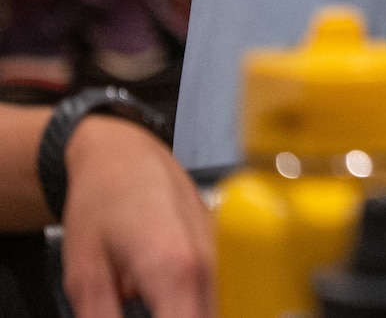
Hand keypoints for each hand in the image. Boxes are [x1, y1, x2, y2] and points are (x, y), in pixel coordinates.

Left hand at [62, 116, 213, 317]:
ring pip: (221, 311)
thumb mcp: (86, 275)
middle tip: (140, 305)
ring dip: (189, 312)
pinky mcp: (228, 253)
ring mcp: (226, 257)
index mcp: (175, 270)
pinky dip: (199, 309)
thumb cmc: (103, 202)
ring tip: (149, 300)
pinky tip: (170, 304)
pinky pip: (222, 298)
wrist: (127, 154)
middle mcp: (211, 264)